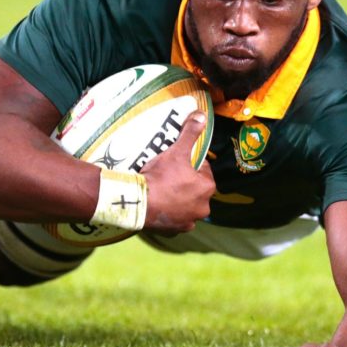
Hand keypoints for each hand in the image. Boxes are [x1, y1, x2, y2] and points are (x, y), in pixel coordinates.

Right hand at [140, 111, 214, 234]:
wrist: (139, 203)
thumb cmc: (161, 177)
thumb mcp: (177, 151)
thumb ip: (190, 133)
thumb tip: (202, 115)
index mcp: (207, 188)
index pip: (203, 170)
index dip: (191, 163)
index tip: (178, 160)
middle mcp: (202, 208)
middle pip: (195, 189)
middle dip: (185, 182)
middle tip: (168, 174)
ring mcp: (188, 222)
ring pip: (186, 205)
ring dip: (178, 198)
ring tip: (161, 189)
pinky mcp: (173, 231)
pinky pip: (173, 219)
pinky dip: (168, 213)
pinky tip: (158, 205)